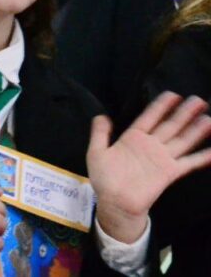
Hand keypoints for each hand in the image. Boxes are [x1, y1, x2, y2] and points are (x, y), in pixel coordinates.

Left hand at [89, 91, 210, 242]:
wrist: (114, 202)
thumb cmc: (104, 178)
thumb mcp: (96, 151)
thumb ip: (100, 133)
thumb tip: (102, 116)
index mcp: (133, 138)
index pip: (149, 117)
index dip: (161, 106)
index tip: (173, 94)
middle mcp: (151, 145)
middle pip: (170, 125)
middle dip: (184, 113)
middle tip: (199, 100)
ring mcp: (162, 158)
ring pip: (182, 140)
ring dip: (196, 130)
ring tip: (208, 119)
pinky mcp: (170, 172)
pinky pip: (189, 163)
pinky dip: (202, 157)